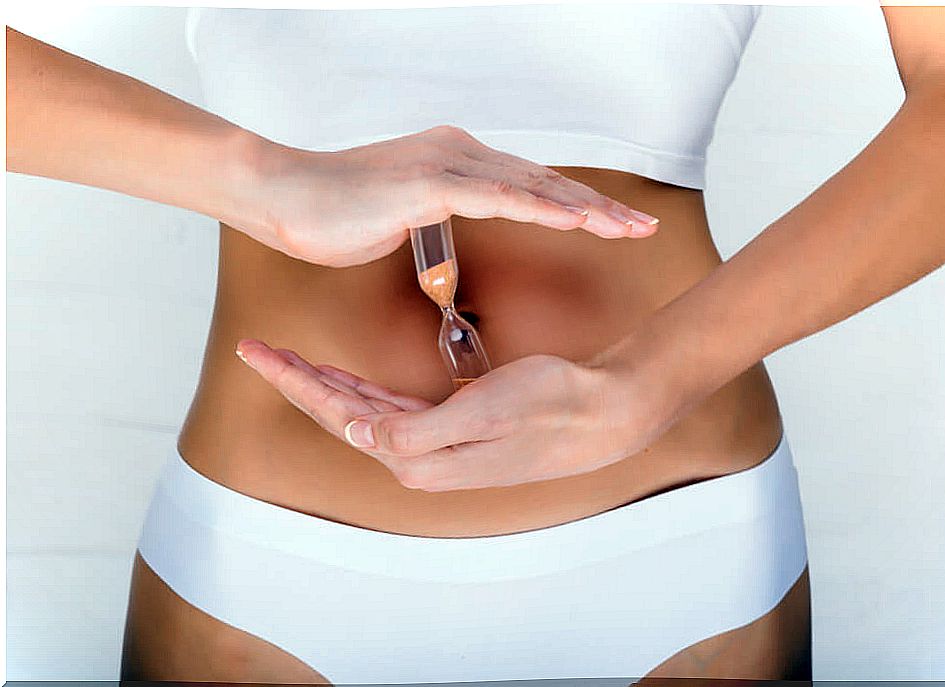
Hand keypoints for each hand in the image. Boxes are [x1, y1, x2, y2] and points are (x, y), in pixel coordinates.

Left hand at [234, 338, 670, 491]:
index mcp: (416, 458)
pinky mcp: (452, 427)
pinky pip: (391, 408)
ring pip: (362, 410)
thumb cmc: (549, 406)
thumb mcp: (481, 413)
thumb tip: (356, 433)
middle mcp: (418, 458)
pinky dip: (362, 389)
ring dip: (325, 383)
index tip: (259, 351)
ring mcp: (434, 444)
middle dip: (298, 380)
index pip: (337, 415)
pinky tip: (346, 378)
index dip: (295, 381)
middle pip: (340, 414)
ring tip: (289, 359)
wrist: (601, 413)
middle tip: (257, 348)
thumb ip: (416, 431)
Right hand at [240, 125, 659, 266]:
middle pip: (544, 184)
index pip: (529, 188)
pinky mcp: (428, 183)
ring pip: (531, 188)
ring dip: (584, 209)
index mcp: (457, 163)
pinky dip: (541, 209)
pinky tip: (576, 221)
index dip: (575, 207)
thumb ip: (435, 221)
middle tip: (643, 228)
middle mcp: (459, 154)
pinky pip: (497, 198)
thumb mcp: (401, 217)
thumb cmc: (333, 214)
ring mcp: (446, 165)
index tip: (613, 227)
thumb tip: (450, 238)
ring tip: (627, 229)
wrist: (282, 198)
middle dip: (598, 208)